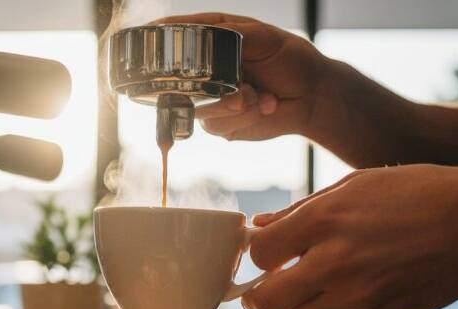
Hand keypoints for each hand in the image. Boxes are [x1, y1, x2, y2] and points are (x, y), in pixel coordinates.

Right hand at [153, 13, 332, 140]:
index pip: (177, 33)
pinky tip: (264, 107)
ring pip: (200, 109)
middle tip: (245, 90)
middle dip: (210, 88)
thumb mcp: (265, 38)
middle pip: (178, 78)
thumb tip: (206, 33)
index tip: (145, 35)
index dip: (159, 35)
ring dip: (235, 107)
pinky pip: (216, 126)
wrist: (312, 98)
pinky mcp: (220, 123)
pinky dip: (244, 118)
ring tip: (261, 98)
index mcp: (215, 38)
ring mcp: (210, 97)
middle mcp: (207, 68)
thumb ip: (233, 34)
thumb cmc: (292, 60)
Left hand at [241, 164, 457, 308]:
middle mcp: (336, 261)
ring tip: (312, 284)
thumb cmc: (415, 193)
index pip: (260, 255)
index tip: (267, 253)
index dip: (258, 255)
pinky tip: (353, 283)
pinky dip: (334, 306)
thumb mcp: (354, 185)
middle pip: (268, 301)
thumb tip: (260, 226)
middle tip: (265, 289)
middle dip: (259, 297)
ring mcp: (358, 293)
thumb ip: (299, 210)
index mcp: (324, 221)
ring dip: (297, 304)